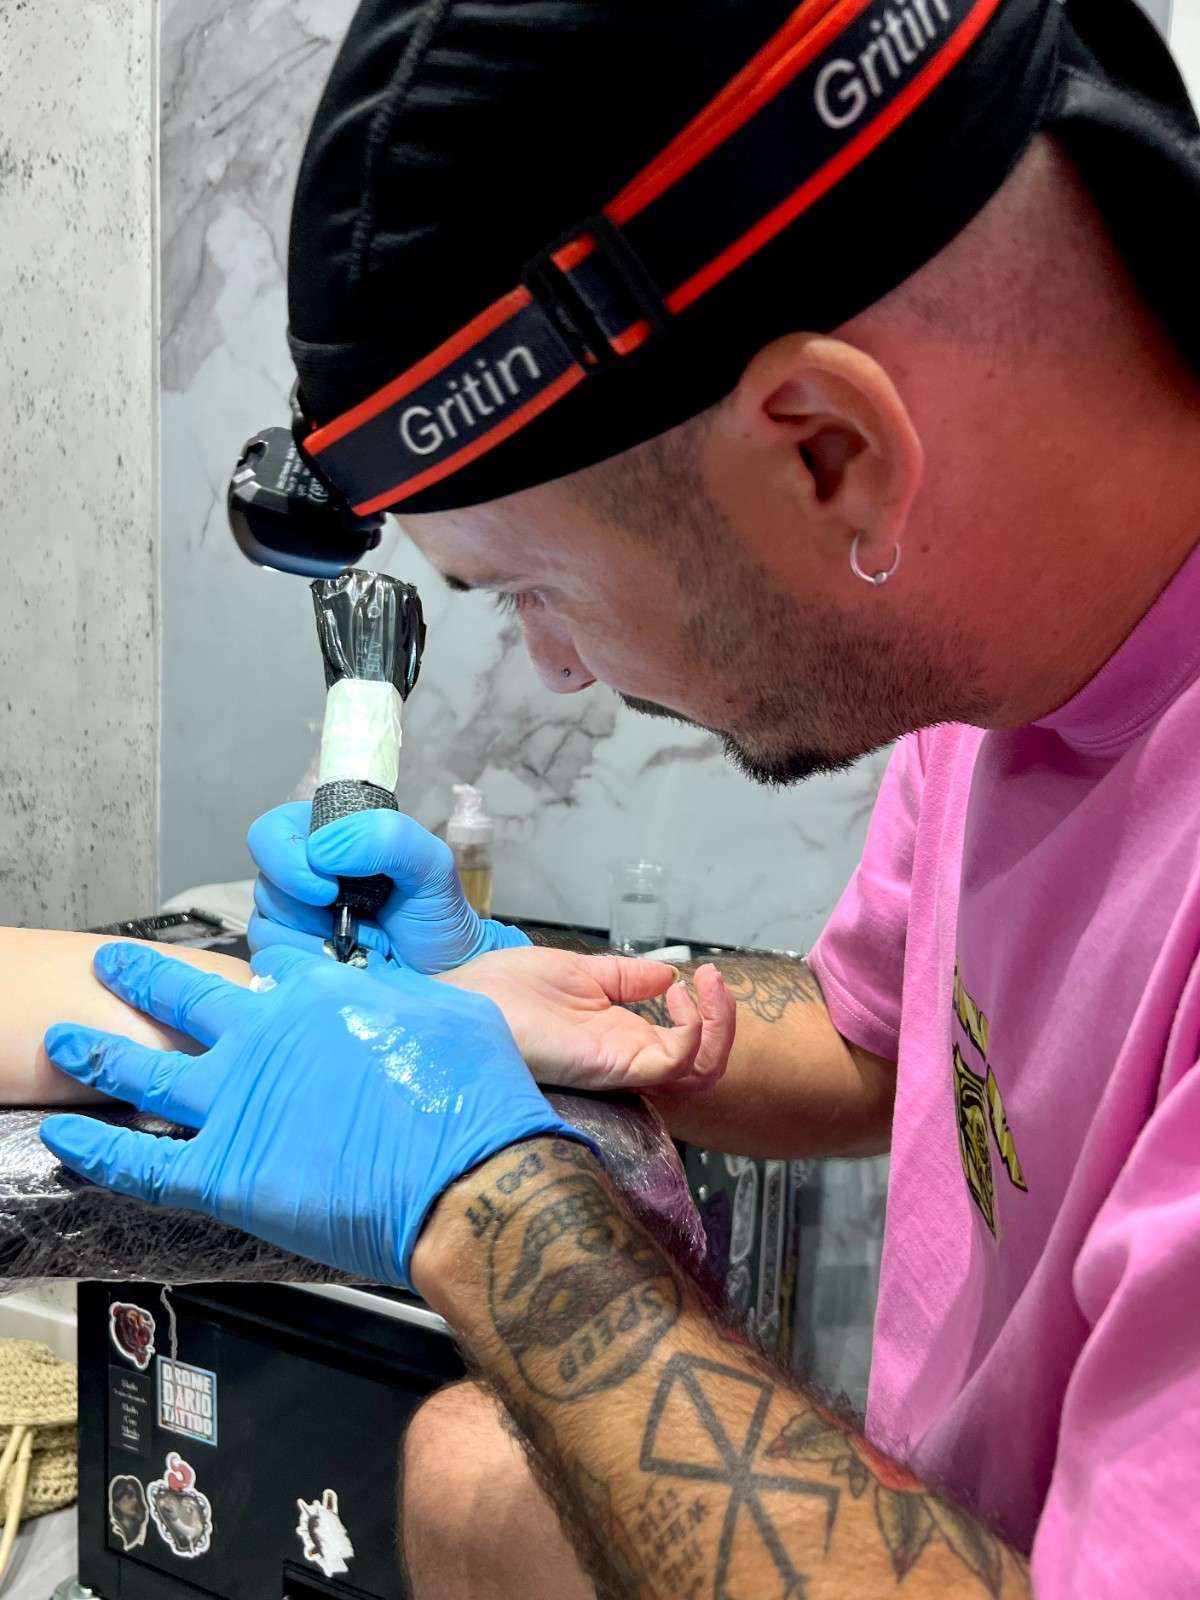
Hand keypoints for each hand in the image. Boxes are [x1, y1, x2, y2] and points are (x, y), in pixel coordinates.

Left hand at [38, 942, 589, 1287]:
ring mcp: (237, 1100)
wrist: (467, 1176)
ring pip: (144, 1068)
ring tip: (61, 1037)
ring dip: (96, 1049)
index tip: (242, 974)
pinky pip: (139, 1160)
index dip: (255, 970)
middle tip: (110, 965)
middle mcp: (266, 1034)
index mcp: (323, 994)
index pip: (272, 967)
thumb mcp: (452, 1013)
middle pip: (184, 995)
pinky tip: (63, 1137)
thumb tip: (396, 996)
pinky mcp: (223, 1170)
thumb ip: (404, 999)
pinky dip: (95, 1148)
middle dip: (141, 977)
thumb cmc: (473, 1098)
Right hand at [247, 800, 530, 974]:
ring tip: (355, 944)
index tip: (327, 889)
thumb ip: (387, 837)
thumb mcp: (430, 865)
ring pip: (264, 923)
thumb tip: (321, 852)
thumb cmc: (436, 917)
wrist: (444, 977)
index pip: (271, 833)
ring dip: (310, 938)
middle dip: (302, 906)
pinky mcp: (292, 960)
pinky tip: (343, 964)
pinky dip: (308, 962)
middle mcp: (303, 877)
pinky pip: (272, 960)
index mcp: (327, 840)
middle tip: (343, 920)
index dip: (286, 858)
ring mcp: (293, 921)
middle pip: (264, 882)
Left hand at [439, 948, 734, 1094]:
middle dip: (723, 1022)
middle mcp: (628, 1058)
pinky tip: (680, 999)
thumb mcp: (578, 973)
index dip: (703, 1015)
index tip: (692, 977)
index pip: (685, 1046)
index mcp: (621, 1039)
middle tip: (713, 984)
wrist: (467, 999)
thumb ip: (623, 978)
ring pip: (700, 1071)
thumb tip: (666, 976)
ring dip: (719, 1026)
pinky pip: (675, 1064)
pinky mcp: (611, 1065)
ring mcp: (623, 1064)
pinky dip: (695, 1032)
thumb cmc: (507, 990)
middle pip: (703, 1066)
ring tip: (709, 989)